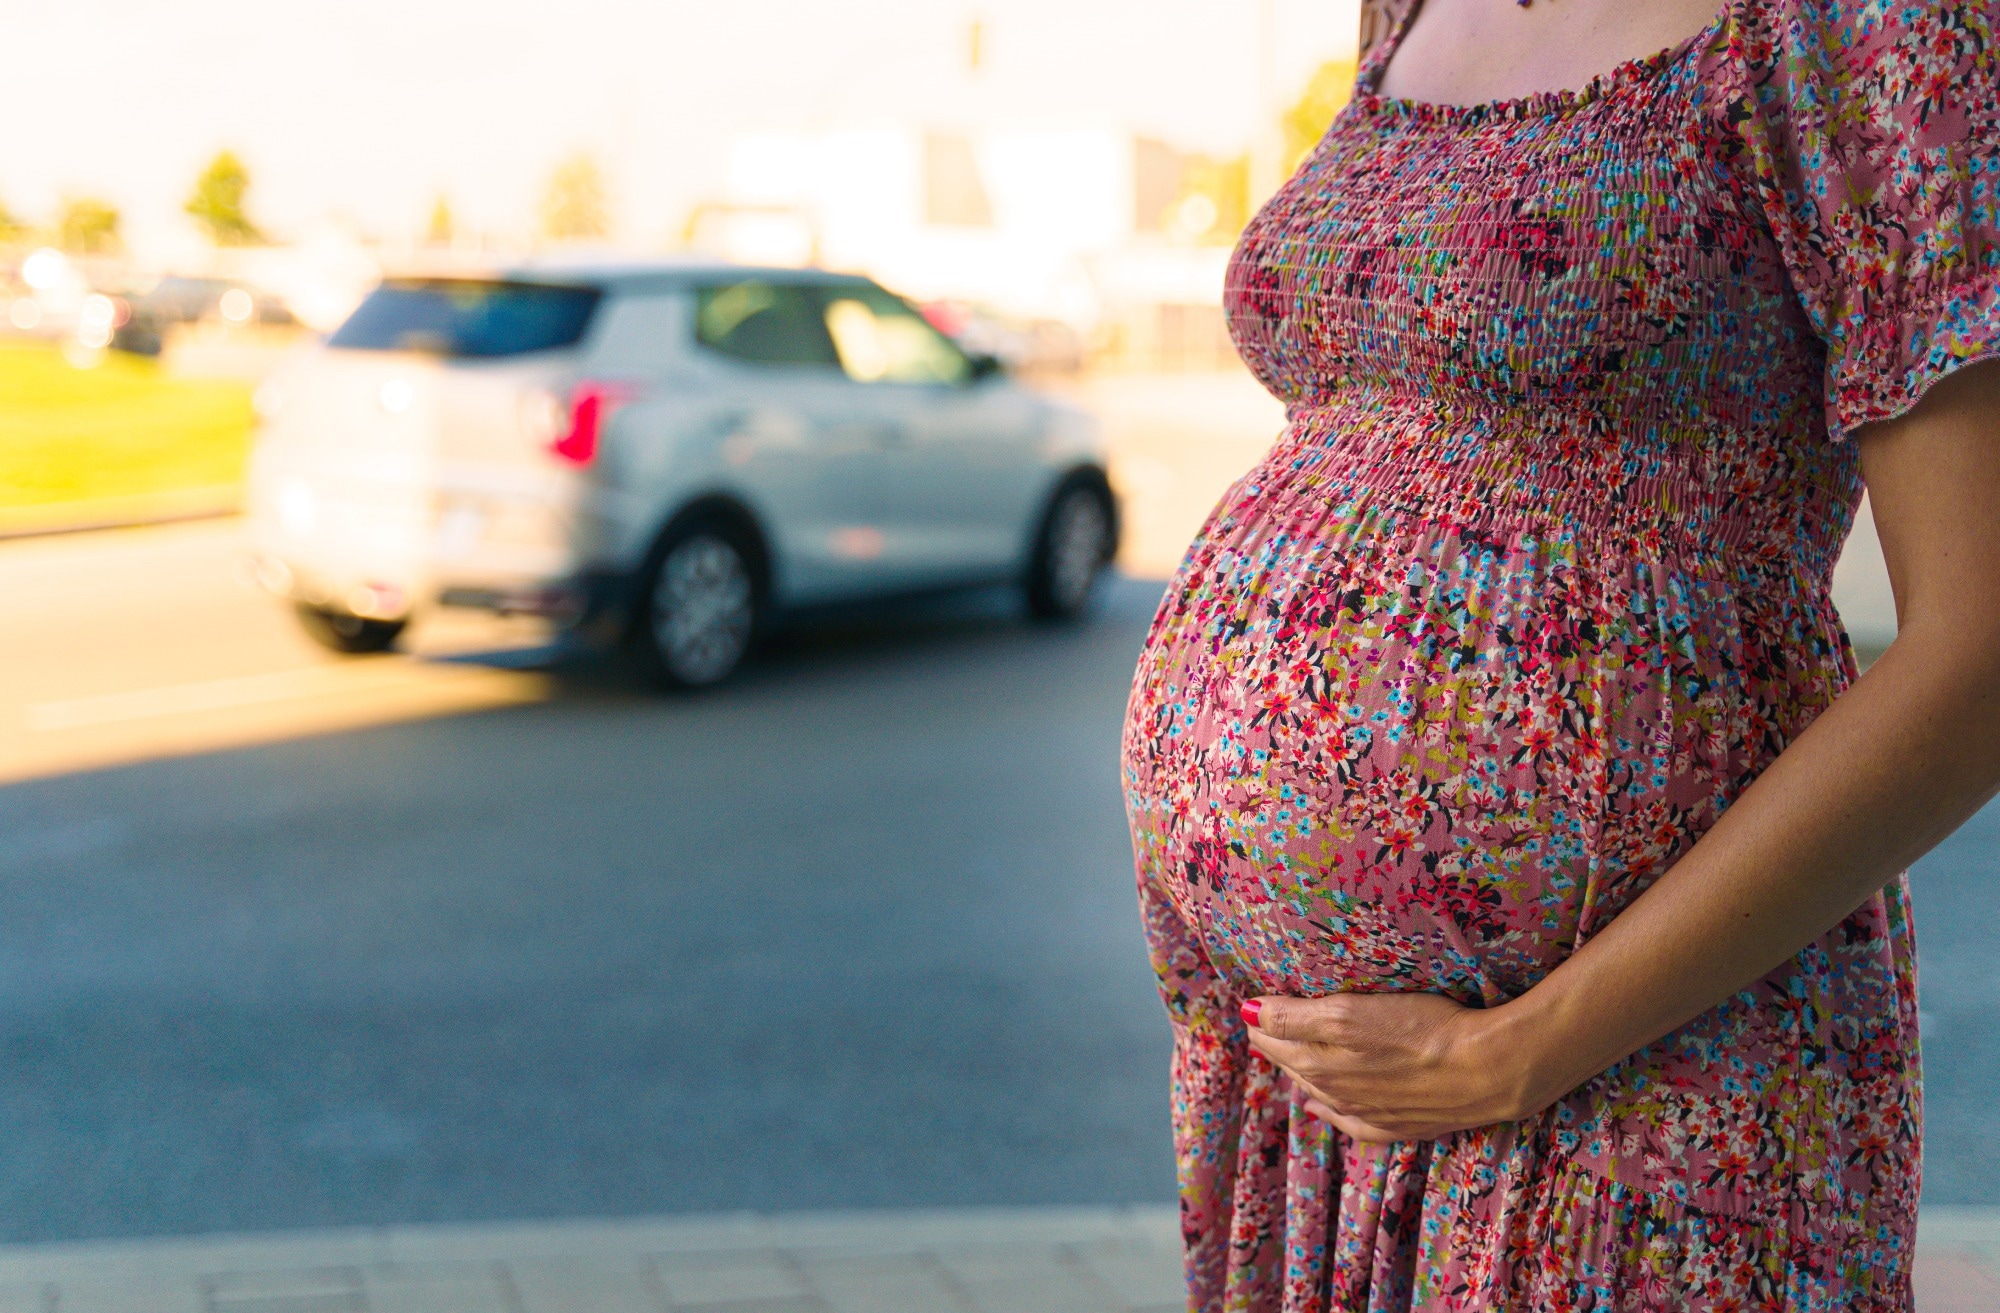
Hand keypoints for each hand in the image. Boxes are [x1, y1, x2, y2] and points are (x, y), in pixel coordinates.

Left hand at [1241, 992, 1547, 1142]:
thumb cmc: (1423, 1029)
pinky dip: (1327, 1110)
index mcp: (1319, 1059)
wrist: (1487, 1070)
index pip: (1271, 1033)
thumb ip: (1292, 1016)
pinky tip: (1317, 1105)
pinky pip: (1347, 1121)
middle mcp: (1334, 1088)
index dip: (1260, 1015)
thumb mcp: (1348, 1013)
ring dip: (1297, 1068)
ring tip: (1286, 1051)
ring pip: (1315, 1087)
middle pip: (1289, 1061)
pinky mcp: (1392, 1125)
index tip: (1253, 1000)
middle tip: (1264, 1021)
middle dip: (1273, 1040)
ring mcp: (1363, 1110)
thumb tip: (1247, 1013)